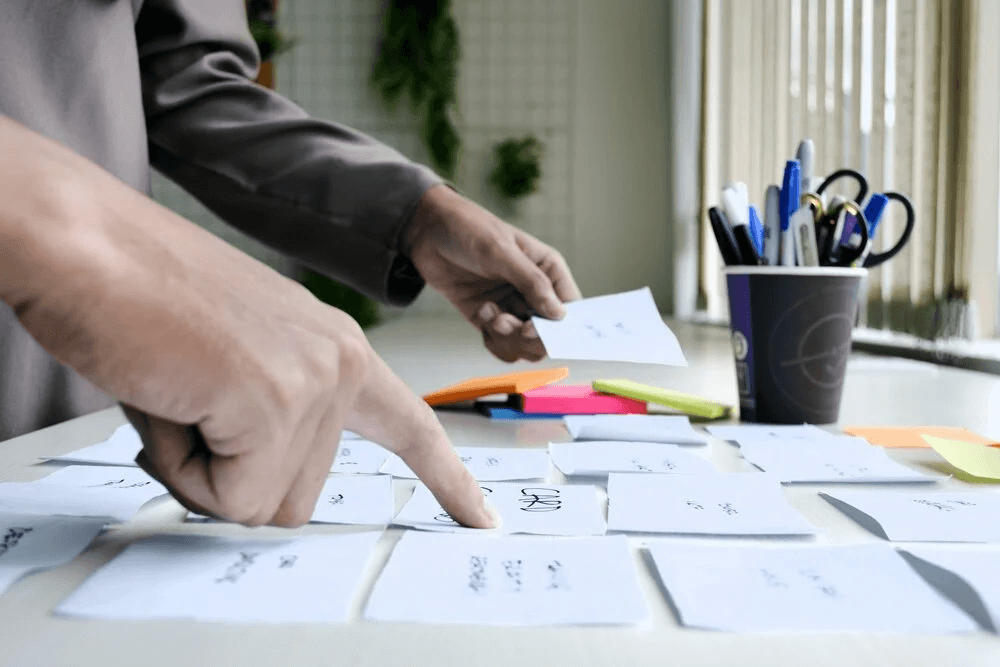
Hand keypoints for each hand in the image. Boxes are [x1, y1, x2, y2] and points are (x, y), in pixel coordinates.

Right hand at [0, 117, 491, 528]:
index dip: (444, 477)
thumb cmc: (144, 300)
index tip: (480, 518)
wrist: (89, 246)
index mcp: (336, 348)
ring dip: (201, 470)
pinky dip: (181, 466)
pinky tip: (171, 397)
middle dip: (228, 477)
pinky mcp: (276, 402)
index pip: (408, 425)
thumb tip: (258, 493)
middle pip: (298, 496)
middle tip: (186, 403)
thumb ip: (268, 424)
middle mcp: (342, 363)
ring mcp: (315, 383)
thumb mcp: (234, 368)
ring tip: (178, 392)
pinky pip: (227, 496)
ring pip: (261, 505)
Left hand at [406, 185, 581, 361]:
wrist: (426, 229)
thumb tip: (559, 315)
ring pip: (524, 344)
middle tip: (512, 324)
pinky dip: (493, 340)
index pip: (570, 307)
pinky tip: (481, 313)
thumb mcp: (501, 251)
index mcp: (547, 269)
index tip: (536, 327)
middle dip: (530, 336)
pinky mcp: (487, 316)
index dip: (561, 326)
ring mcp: (510, 305)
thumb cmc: (469, 228)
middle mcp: (533, 291)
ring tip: (491, 315)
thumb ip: (531, 282)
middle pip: (548, 333)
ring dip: (509, 338)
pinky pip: (500, 343)